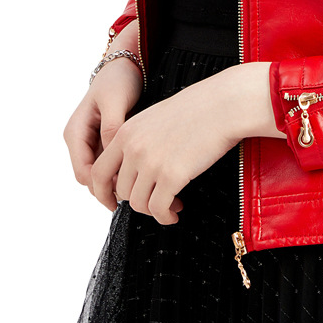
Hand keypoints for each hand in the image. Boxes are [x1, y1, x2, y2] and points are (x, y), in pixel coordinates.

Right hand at [63, 55, 143, 202]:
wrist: (125, 64)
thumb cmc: (117, 79)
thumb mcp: (114, 101)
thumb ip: (111, 128)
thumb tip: (112, 154)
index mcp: (75, 133)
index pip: (83, 172)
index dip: (101, 187)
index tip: (124, 193)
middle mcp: (81, 141)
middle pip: (92, 178)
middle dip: (111, 189)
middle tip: (138, 196)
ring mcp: (92, 142)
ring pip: (103, 173)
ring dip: (119, 182)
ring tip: (143, 187)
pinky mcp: (105, 141)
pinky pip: (112, 163)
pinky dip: (124, 171)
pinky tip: (142, 174)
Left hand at [88, 69, 245, 220]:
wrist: (223, 105)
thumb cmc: (197, 108)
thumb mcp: (155, 118)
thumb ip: (138, 140)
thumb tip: (133, 171)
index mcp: (126, 132)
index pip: (99, 171)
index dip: (103, 192)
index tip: (113, 201)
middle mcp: (133, 148)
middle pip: (120, 190)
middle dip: (136, 201)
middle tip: (153, 201)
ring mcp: (151, 162)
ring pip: (137, 203)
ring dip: (152, 210)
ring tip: (170, 206)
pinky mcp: (172, 175)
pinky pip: (158, 208)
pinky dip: (164, 216)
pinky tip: (174, 212)